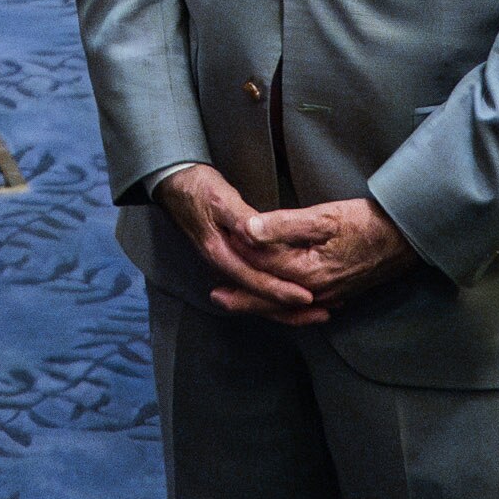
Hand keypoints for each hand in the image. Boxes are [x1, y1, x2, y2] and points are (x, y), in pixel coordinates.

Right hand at [151, 165, 329, 319]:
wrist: (176, 186)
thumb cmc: (199, 189)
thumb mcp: (220, 198)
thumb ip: (240, 217)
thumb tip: (254, 234)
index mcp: (220, 252)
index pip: (254, 278)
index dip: (279, 289)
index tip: (306, 296)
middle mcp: (223, 265)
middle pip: (258, 296)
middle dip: (289, 308)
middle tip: (322, 312)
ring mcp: (227, 266)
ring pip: (258, 296)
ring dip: (286, 307)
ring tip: (316, 312)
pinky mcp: (231, 262)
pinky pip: (256, 285)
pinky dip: (276, 294)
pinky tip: (293, 297)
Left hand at [229, 196, 414, 312]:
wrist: (408, 238)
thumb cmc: (368, 223)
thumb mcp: (324, 217)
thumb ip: (283, 224)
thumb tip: (246, 229)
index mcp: (305, 272)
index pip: (261, 264)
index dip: (239, 252)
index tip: (220, 243)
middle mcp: (313, 292)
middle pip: (268, 296)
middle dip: (241, 295)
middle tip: (214, 295)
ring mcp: (327, 297)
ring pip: (284, 306)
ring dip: (259, 304)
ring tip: (237, 303)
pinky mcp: (338, 295)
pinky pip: (301, 308)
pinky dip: (283, 308)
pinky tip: (279, 305)